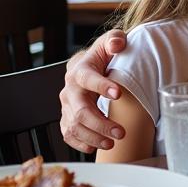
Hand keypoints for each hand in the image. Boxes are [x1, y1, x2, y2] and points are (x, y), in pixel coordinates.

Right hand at [58, 29, 127, 151]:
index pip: (88, 79)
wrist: (88, 66)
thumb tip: (118, 44)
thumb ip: (115, 39)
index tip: (118, 94)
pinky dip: (80, 143)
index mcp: (80, 71)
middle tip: (120, 132)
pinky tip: (94, 147)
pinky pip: (68, 134)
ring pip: (74, 126)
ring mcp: (67, 106)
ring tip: (112, 142)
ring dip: (93, 137)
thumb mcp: (111, 41)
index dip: (102, 86)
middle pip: (81, 111)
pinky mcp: (67, 118)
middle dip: (100, 123)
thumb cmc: (103, 55)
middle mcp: (70, 90)